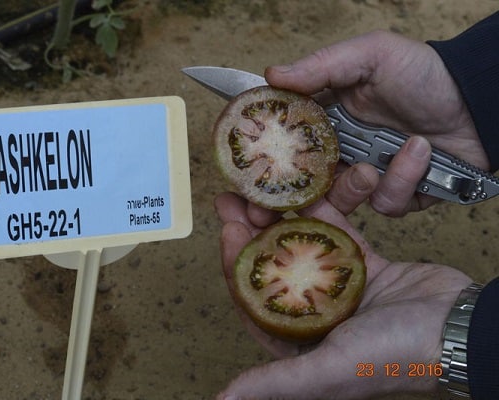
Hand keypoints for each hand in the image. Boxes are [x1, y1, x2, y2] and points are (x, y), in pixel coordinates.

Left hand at [214, 166, 470, 398]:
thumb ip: (275, 380)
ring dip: (280, 220)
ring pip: (301, 247)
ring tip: (261, 190)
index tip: (227, 230)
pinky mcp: (366, 266)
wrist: (462, 329)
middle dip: (250, 235)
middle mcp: (315, 314)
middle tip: (234, 200)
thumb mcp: (327, 368)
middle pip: (271, 268)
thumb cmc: (396, 356)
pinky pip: (338, 234)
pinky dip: (322, 214)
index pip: (253, 299)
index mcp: (300, 341)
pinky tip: (304, 192)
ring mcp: (340, 288)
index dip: (235, 265)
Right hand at [265, 30, 489, 215]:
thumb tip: (272, 76)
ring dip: (357, 184)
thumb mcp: (372, 55)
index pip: (289, 145)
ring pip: (342, 200)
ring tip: (381, 162)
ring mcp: (370, 175)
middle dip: (294, 196)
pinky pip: (386, 203)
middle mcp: (344, 152)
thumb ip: (322, 66)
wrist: (479, 100)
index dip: (271, 160)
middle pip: (306, 184)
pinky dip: (403, 179)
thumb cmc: (425, 73)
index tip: (253, 172)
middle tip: (275, 203)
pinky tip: (420, 151)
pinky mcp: (398, 194)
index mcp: (329, 121)